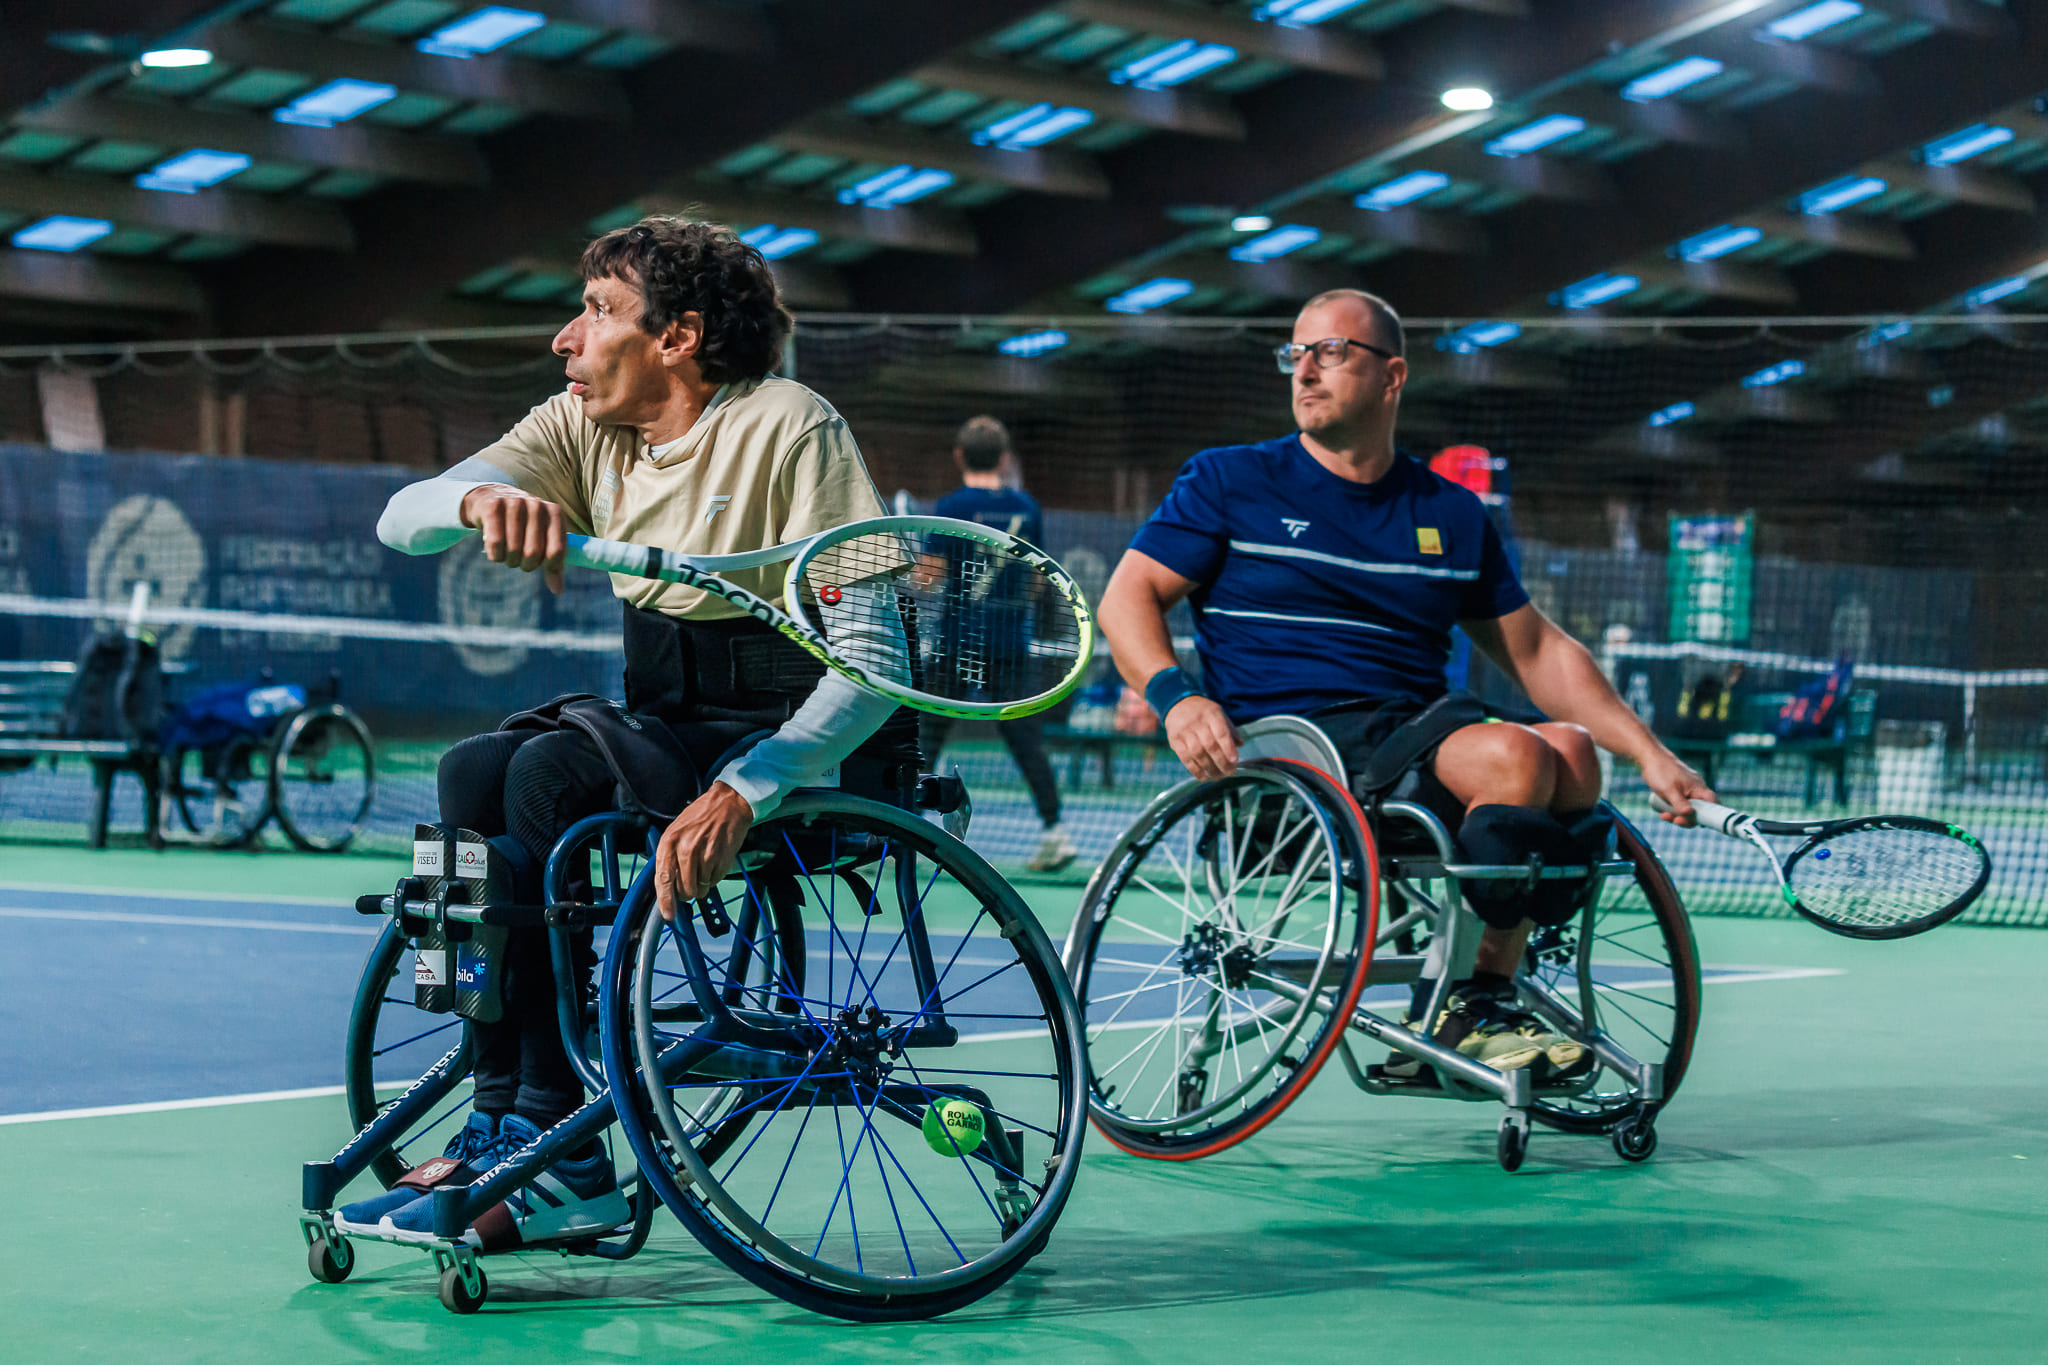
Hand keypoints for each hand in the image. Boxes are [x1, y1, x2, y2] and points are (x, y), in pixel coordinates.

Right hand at [461, 485, 567, 593]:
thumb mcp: (542, 540)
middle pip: (533, 554)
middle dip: (525, 565)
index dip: (548, 567)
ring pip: (513, 550)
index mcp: (554, 513)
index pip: (556, 552)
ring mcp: (515, 504)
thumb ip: (553, 564)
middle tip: (520, 559)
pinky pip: (496, 543)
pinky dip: (494, 554)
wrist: (491, 498)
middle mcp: (536, 506)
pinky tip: (494, 548)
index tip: (541, 565)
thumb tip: (558, 590)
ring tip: (507, 551)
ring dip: (508, 559)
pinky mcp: (493, 508)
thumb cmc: (522, 525)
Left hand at [655, 782, 755, 920]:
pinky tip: (715, 860)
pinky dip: (715, 876)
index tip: (668, 914)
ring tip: (705, 864)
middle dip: (688, 891)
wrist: (728, 803)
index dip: (665, 901)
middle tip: (692, 880)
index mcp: (669, 842)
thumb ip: (669, 857)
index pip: (664, 880)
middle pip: (684, 889)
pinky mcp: (721, 858)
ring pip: (701, 888)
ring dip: (703, 883)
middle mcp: (685, 849)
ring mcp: (704, 854)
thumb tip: (667, 887)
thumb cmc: (701, 817)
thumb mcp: (676, 831)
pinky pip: (715, 881)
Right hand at [1164, 696, 1239, 781]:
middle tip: (1229, 773)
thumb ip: (1229, 729)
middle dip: (1221, 762)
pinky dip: (1194, 769)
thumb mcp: (1218, 713)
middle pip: (1210, 745)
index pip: (1221, 733)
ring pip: (1197, 753)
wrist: (1178, 703)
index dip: (1228, 748)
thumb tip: (1240, 744)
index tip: (1234, 761)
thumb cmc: (1202, 711)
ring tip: (1216, 777)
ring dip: (1208, 768)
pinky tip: (1202, 776)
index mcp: (1212, 714)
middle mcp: (1198, 722)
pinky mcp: (1175, 740)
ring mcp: (1185, 731)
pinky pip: (1185, 757)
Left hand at [1640, 752, 1714, 825]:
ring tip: (1664, 816)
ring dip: (1677, 815)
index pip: (1713, 804)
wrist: (1650, 758)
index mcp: (1699, 788)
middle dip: (1687, 818)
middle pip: (1699, 810)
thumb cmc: (1661, 771)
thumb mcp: (1669, 789)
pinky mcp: (1678, 791)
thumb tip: (1689, 815)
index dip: (1710, 815)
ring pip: (1687, 808)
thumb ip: (1679, 803)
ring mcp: (1687, 790)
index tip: (1698, 823)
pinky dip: (1672, 810)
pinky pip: (1679, 804)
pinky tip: (1662, 812)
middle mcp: (1696, 790)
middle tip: (1675, 821)